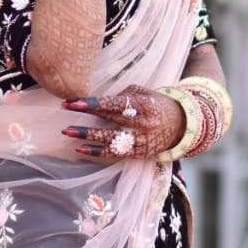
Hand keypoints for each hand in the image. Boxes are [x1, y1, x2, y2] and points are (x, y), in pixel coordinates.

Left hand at [61, 84, 185, 159]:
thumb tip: (99, 99)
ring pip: (109, 139)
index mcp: (144, 105)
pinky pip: (114, 153)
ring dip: (87, 135)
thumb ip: (123, 95)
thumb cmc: (157, 104)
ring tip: (68, 132)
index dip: (93, 103)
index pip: (114, 103)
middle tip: (64, 112)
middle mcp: (142, 124)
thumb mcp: (144, 93)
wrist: (182, 126)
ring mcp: (140, 140)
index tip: (73, 102)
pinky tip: (81, 149)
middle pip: (110, 120)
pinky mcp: (138, 153)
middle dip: (86, 116)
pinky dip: (97, 152)